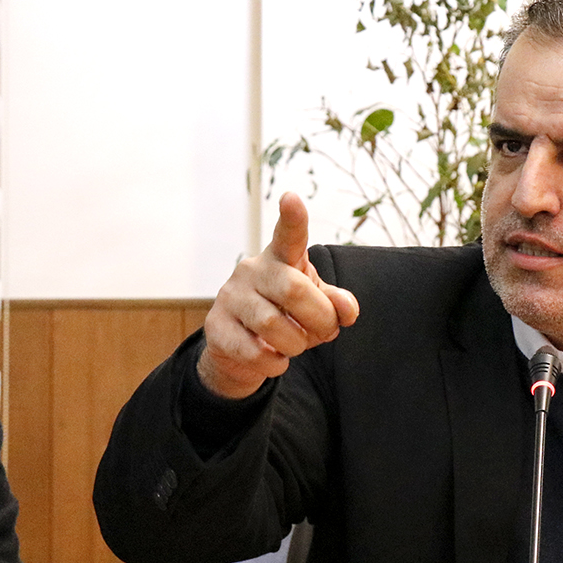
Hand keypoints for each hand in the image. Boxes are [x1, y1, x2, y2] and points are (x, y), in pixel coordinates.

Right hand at [197, 192, 359, 398]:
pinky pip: (254, 352)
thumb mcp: (316, 306)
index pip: (288, 235)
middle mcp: (252, 270)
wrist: (241, 349)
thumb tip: (346, 310)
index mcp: (281, 259)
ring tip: (296, 345)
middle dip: (320, 319)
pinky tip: (276, 359)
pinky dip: (275, 364)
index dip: (292, 218)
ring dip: (297, 345)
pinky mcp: (216, 326)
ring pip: (273, 325)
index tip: (291, 198)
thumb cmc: (286, 316)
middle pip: (293, 289)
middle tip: (327, 332)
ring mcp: (230, 296)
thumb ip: (336, 304)